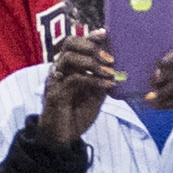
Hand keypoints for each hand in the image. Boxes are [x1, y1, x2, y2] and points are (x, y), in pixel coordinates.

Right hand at [33, 26, 119, 148]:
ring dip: (92, 62)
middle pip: (69, 44)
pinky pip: (74, 79)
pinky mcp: (55, 94)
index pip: (76, 44)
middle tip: (109, 58)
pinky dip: (93, 79)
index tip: (105, 33)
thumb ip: (102, 81)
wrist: (61, 139)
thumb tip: (117, 69)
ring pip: (69, 58)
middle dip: (91, 46)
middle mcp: (59, 70)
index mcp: (68, 67)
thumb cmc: (76, 116)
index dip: (90, 36)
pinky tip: (106, 84)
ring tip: (109, 71)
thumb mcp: (95, 96)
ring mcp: (56, 81)